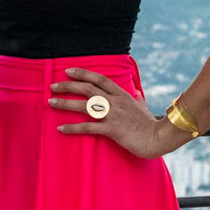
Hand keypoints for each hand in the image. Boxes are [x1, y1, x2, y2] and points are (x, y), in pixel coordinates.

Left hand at [49, 68, 179, 158]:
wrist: (158, 138)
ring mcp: (113, 115)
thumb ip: (136, 97)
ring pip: (84, 106)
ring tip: (50, 102)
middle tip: (52, 86)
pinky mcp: (112, 130)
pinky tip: (61, 128)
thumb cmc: (149, 123)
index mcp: (121, 94)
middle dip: (68, 86)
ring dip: (65, 103)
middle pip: (87, 89)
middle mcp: (115, 102)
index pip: (99, 79)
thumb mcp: (142, 106)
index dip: (82, 73)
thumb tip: (135, 90)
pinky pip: (88, 128)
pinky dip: (73, 128)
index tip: (68, 71)